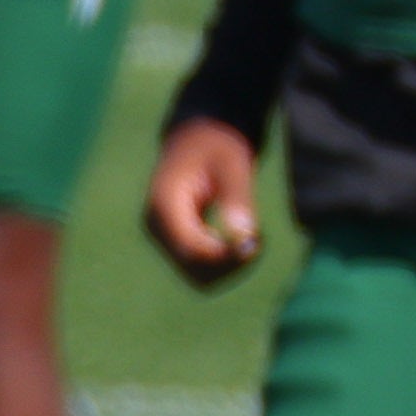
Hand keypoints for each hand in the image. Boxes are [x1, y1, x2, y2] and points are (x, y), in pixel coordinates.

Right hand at [147, 119, 264, 289]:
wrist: (197, 140)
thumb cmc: (216, 145)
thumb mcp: (232, 162)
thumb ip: (237, 195)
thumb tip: (244, 234)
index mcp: (164, 202)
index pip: (190, 247)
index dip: (224, 254)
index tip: (255, 240)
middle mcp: (156, 226)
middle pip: (192, 267)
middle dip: (229, 262)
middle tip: (258, 239)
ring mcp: (163, 237)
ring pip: (197, 275)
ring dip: (230, 266)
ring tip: (253, 238)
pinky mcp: (175, 243)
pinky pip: (199, 268)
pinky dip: (225, 263)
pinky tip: (241, 240)